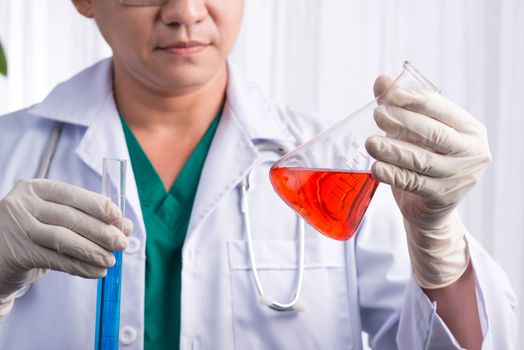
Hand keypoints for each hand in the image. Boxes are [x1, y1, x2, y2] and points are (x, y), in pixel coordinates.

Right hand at [0, 179, 132, 319]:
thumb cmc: (34, 235)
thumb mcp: (55, 219)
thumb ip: (87, 218)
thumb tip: (125, 226)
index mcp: (35, 188)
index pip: (73, 194)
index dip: (98, 205)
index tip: (119, 217)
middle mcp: (22, 204)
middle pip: (70, 217)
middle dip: (101, 231)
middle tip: (122, 243)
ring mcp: (16, 227)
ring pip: (63, 239)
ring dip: (92, 251)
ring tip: (111, 261)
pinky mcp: (15, 252)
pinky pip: (55, 260)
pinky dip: (79, 267)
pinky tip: (96, 272)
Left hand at [365, 76, 490, 288]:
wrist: (430, 208)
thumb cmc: (424, 159)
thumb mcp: (415, 133)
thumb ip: (400, 106)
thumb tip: (381, 82)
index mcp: (469, 129)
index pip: (442, 109)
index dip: (415, 100)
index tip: (390, 95)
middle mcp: (471, 152)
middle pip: (434, 134)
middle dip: (403, 122)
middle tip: (377, 115)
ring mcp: (459, 177)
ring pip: (422, 160)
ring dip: (393, 150)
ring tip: (370, 143)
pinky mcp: (443, 197)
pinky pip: (413, 183)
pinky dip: (392, 175)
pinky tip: (376, 168)